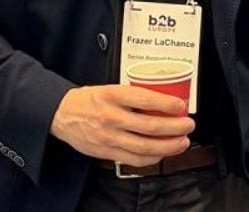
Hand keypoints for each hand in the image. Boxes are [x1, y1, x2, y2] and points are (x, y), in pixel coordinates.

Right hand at [48, 85, 193, 165]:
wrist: (60, 115)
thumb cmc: (85, 100)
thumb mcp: (106, 89)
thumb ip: (129, 96)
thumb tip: (159, 101)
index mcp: (110, 95)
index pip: (144, 99)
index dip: (166, 103)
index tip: (181, 105)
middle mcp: (110, 117)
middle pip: (150, 126)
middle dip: (175, 127)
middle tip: (188, 124)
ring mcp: (109, 137)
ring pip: (146, 146)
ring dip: (169, 145)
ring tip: (182, 141)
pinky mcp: (108, 152)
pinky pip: (136, 159)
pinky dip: (154, 158)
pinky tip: (163, 153)